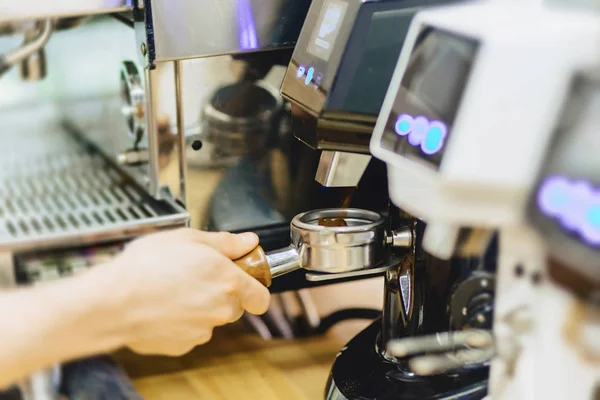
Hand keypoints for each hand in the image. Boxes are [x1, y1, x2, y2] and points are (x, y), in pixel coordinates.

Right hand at [103, 228, 269, 355]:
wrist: (112, 300)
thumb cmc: (146, 266)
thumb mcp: (188, 238)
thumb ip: (226, 242)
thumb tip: (248, 242)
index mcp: (229, 282)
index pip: (261, 297)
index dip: (255, 287)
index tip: (243, 278)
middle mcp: (221, 310)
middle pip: (235, 306)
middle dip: (222, 293)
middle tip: (197, 275)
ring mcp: (202, 330)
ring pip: (211, 318)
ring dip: (200, 306)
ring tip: (173, 289)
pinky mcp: (182, 345)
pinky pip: (190, 331)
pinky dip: (181, 321)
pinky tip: (163, 306)